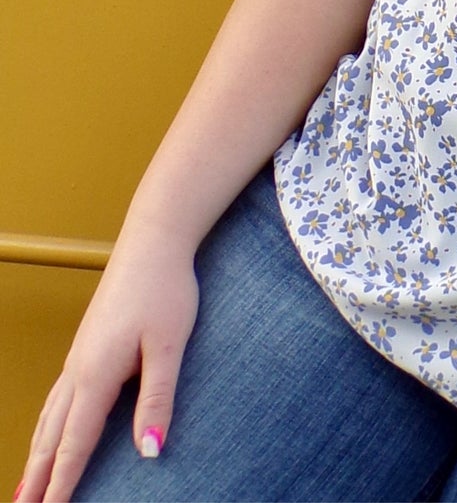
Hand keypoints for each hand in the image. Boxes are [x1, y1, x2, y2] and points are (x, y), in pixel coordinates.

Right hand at [18, 237, 198, 501]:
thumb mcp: (169, 346)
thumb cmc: (165, 288)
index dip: (62, 484)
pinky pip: (57, 400)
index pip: (75, 444)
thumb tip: (149, 451)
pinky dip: (46, 428)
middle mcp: (78, 370)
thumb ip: (158, 399)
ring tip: (26, 489)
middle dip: (36, 479)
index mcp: (96, 374)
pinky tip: (49, 435)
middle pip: (51, 438)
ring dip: (36, 456)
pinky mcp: (87, 346)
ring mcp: (79, 357)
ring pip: (49, 419)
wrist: (154, 240)